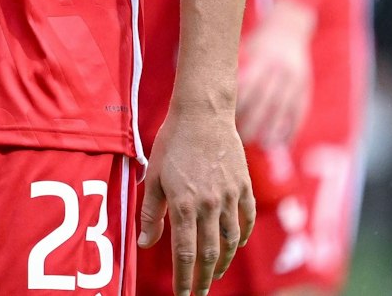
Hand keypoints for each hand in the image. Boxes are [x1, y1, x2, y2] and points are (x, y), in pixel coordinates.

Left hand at [139, 104, 255, 295]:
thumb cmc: (172, 142)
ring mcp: (230, 197)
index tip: (182, 295)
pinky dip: (242, 236)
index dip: (184, 279)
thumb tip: (145, 244)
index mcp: (184, 204)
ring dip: (222, 261)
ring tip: (214, 273)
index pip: (185, 253)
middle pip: (209, 253)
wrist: (203, 114)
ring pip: (230, 240)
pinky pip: (247, 220)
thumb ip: (151, 212)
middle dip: (203, 278)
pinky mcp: (244, 187)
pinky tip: (234, 245)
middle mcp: (209, 205)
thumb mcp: (154, 176)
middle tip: (198, 293)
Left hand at [235, 0, 313, 149]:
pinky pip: (300, 110)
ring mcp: (296, 78)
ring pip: (285, 108)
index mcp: (261, 58)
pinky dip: (292, 128)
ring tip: (263, 145)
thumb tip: (198, 81)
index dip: (238, 105)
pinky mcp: (306, 87)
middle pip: (267, 100)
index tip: (226, 120)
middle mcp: (280, 68)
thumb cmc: (256, 43)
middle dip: (254, 121)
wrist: (289, 28)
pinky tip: (283, 142)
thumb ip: (229, 65)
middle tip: (241, 139)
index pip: (248, 85)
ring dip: (274, 129)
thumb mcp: (243, 47)